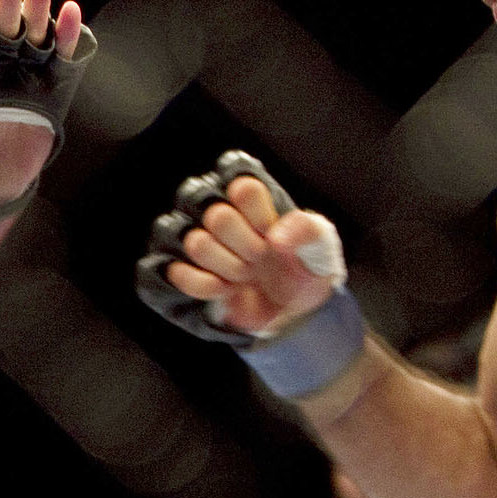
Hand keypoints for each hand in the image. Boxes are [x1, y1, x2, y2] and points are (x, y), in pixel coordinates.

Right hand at [136, 151, 343, 343]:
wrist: (287, 310)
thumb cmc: (302, 268)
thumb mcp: (322, 247)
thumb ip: (308, 230)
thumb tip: (277, 237)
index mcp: (248, 195)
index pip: (242, 187)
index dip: (261, 219)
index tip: (274, 238)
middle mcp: (216, 208)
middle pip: (217, 216)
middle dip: (246, 248)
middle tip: (260, 261)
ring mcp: (194, 237)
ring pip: (195, 242)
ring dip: (226, 267)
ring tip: (243, 277)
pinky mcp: (179, 266)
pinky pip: (174, 271)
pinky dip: (204, 286)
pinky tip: (225, 291)